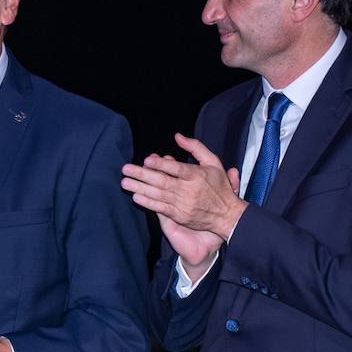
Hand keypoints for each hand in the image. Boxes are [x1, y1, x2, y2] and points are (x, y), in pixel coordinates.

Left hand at [121, 133, 243, 260]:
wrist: (227, 215)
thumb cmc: (219, 186)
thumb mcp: (213, 162)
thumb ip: (196, 147)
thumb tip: (178, 136)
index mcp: (196, 175)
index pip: (176, 169)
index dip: (161, 164)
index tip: (147, 159)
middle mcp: (188, 190)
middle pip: (162, 181)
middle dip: (142, 175)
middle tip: (125, 169)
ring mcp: (183, 203)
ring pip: (158, 194)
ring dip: (139, 188)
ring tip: (125, 182)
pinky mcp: (179, 215)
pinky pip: (160, 208)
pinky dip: (148, 203)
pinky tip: (136, 197)